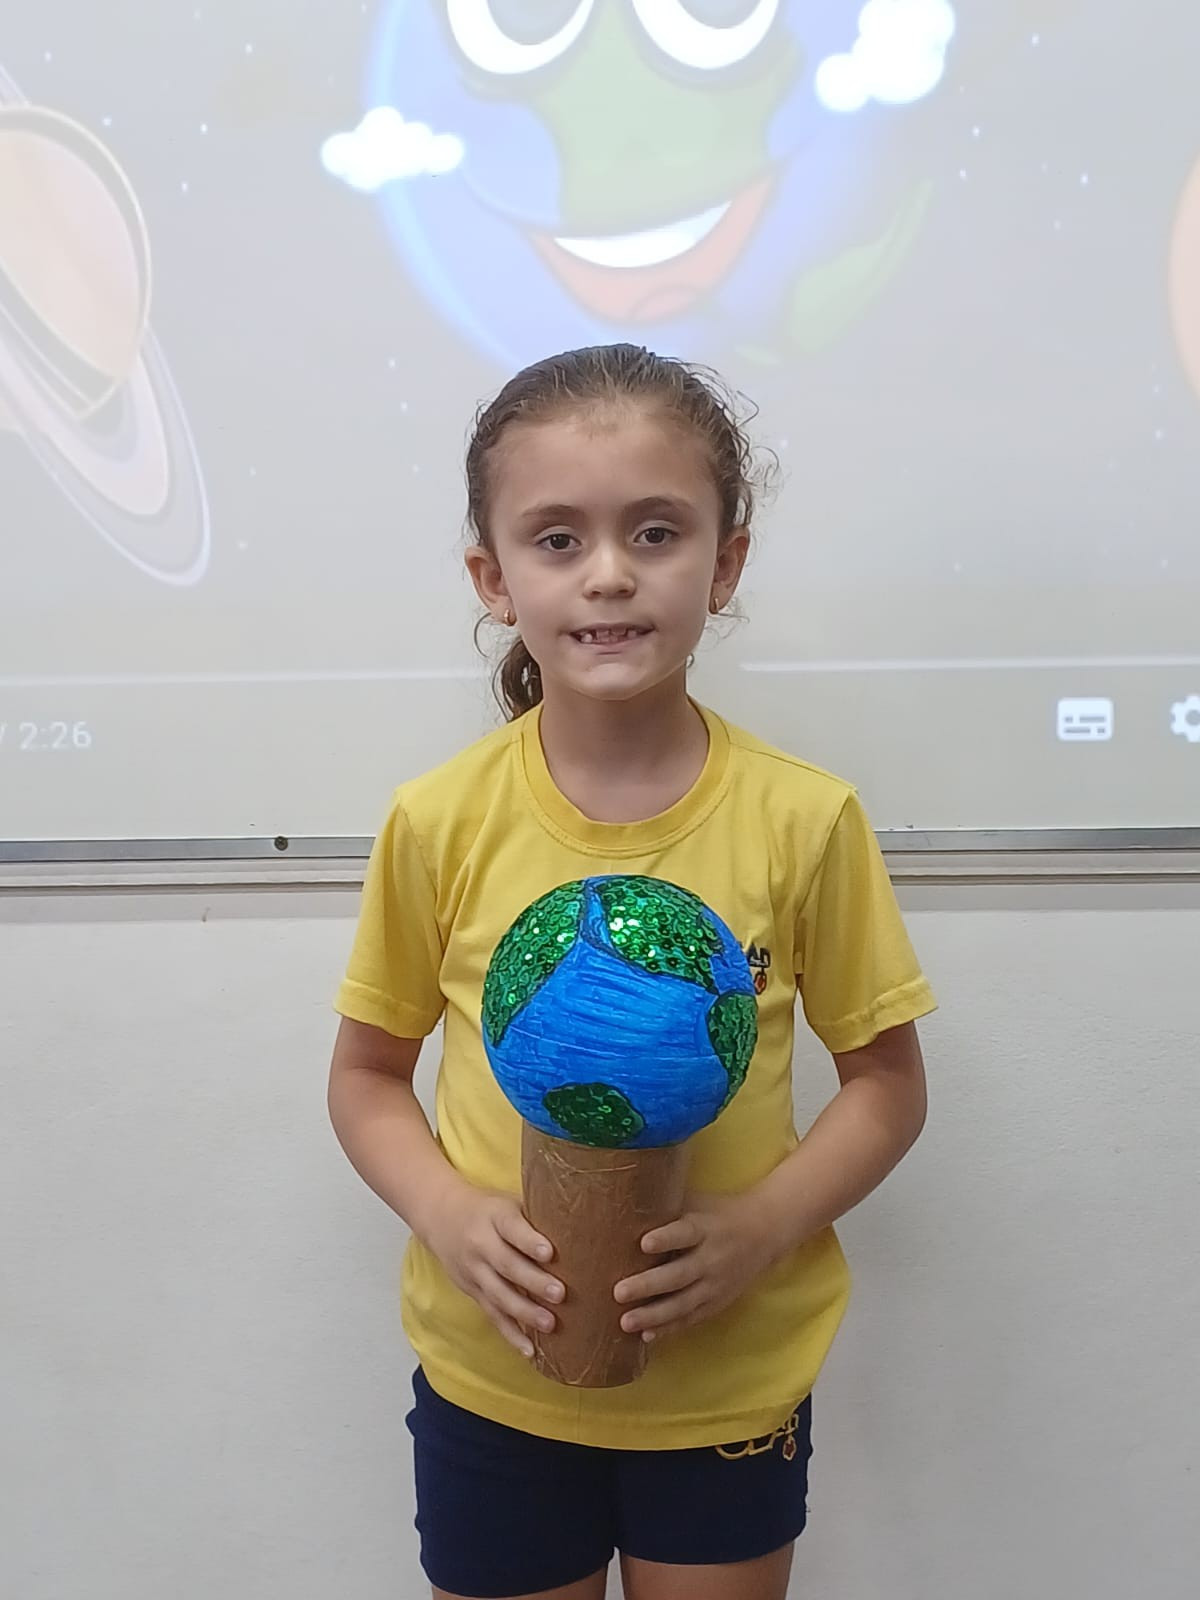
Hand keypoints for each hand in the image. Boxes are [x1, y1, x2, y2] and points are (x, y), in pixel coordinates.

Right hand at [424, 1180, 563, 1358]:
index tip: (550, 1252)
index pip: (512, 1228)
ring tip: (550, 1325)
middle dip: (533, 1282)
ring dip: (525, 1312)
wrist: (440, 1216)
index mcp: (495, 1217)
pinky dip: (510, 1334)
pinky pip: (492, 1315)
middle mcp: (481, 1244)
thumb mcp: (508, 1202)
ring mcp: (474, 1270)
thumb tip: (585, 1224)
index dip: (529, 1241)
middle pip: (507, 1265)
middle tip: (561, 1294)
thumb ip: (536, 1216)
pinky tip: (529, 1350)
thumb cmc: (489, 1209)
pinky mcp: (472, 1291)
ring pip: (499, 1294)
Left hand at [613, 1192, 774, 1341]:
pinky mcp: (717, 1302)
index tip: (643, 1243)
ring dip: (653, 1315)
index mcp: (706, 1228)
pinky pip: (691, 1318)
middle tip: (618, 1292)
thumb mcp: (698, 1203)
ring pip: (683, 1303)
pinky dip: (669, 1328)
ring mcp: (716, 1284)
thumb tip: (622, 1205)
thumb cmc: (718, 1213)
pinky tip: (647, 1336)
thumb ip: (667, 1208)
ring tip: (625, 1322)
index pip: (685, 1233)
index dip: (665, 1239)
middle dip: (648, 1286)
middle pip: (679, 1275)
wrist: (765, 1232)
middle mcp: (712, 1258)